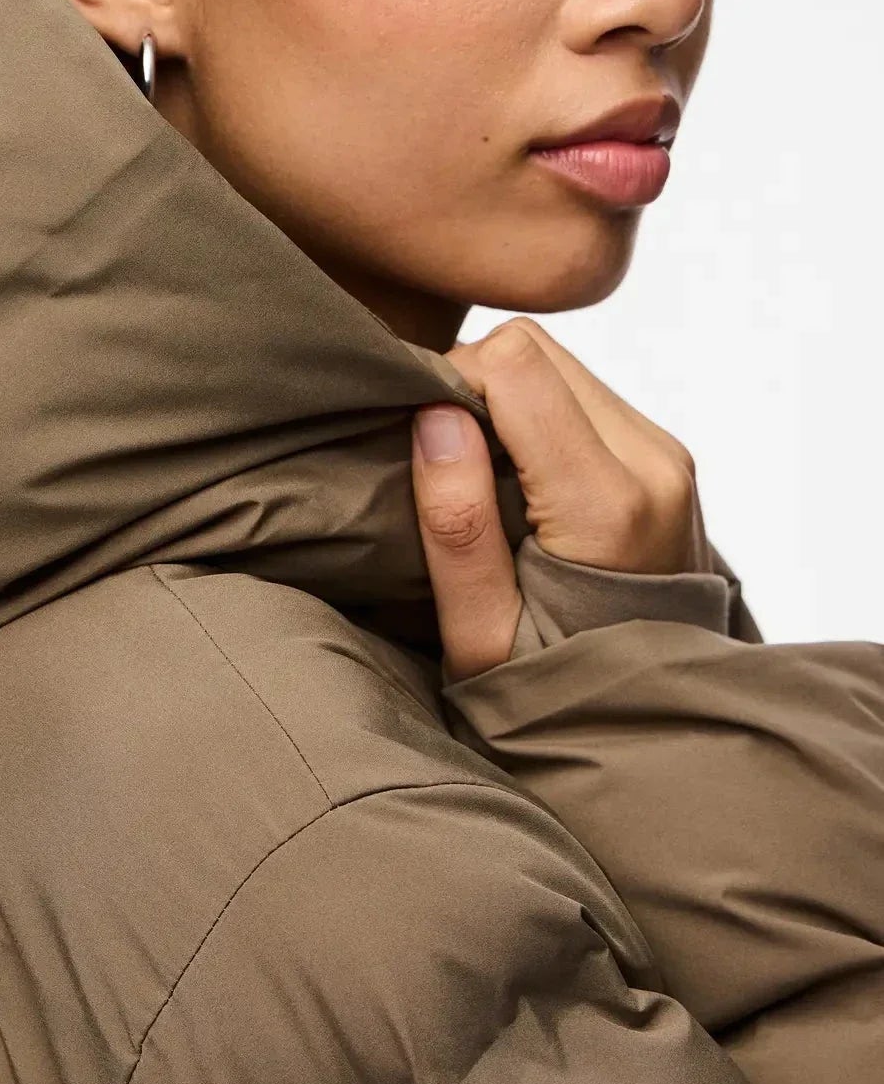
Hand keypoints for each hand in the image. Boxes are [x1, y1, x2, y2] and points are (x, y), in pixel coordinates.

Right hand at [410, 317, 711, 683]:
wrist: (645, 730)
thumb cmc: (549, 698)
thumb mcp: (481, 637)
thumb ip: (458, 528)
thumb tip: (434, 418)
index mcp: (607, 506)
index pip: (516, 365)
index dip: (446, 385)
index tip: (415, 445)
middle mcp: (654, 463)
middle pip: (539, 353)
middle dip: (472, 389)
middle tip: (437, 465)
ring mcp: (668, 458)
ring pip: (562, 366)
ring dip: (504, 405)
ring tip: (475, 482)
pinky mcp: (667, 461)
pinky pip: (584, 398)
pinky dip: (535, 421)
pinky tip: (513, 486)